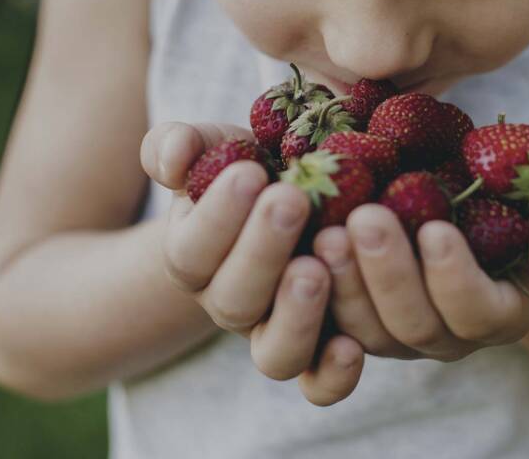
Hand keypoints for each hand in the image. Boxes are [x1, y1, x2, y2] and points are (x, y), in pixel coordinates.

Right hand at [141, 121, 364, 404]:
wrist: (285, 203)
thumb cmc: (247, 170)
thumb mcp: (214, 148)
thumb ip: (179, 146)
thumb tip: (177, 153)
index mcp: (195, 257)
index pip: (193, 250)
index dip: (218, 216)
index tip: (250, 172)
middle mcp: (231, 304)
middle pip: (234, 300)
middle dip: (261, 250)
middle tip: (290, 200)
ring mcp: (275, 332)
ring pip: (274, 353)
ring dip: (294, 316)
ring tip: (316, 269)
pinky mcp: (321, 349)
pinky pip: (319, 382)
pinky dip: (333, 375)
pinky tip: (352, 345)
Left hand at [311, 198, 528, 361]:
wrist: (464, 218)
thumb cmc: (510, 211)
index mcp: (497, 313)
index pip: (477, 311)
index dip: (456, 276)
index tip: (436, 228)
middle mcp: (446, 337)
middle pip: (413, 326)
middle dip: (388, 273)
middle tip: (364, 218)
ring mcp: (394, 336)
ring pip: (365, 332)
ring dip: (343, 285)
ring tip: (324, 233)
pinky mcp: (352, 327)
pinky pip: (327, 335)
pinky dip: (313, 304)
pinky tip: (299, 256)